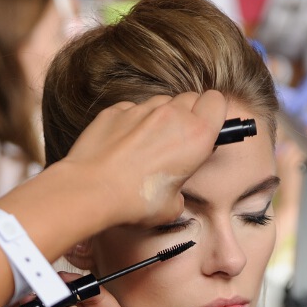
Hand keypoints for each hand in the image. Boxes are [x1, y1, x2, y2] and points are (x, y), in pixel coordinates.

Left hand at [64, 91, 227, 227]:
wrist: (90, 191)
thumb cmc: (134, 202)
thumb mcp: (172, 207)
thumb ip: (181, 188)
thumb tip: (173, 189)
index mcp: (196, 136)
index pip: (217, 102)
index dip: (213, 115)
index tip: (206, 131)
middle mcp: (171, 115)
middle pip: (190, 99)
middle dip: (188, 116)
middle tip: (177, 144)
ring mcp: (141, 109)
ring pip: (161, 102)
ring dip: (160, 119)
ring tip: (146, 149)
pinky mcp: (115, 110)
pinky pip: (132, 110)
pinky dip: (133, 123)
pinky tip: (123, 148)